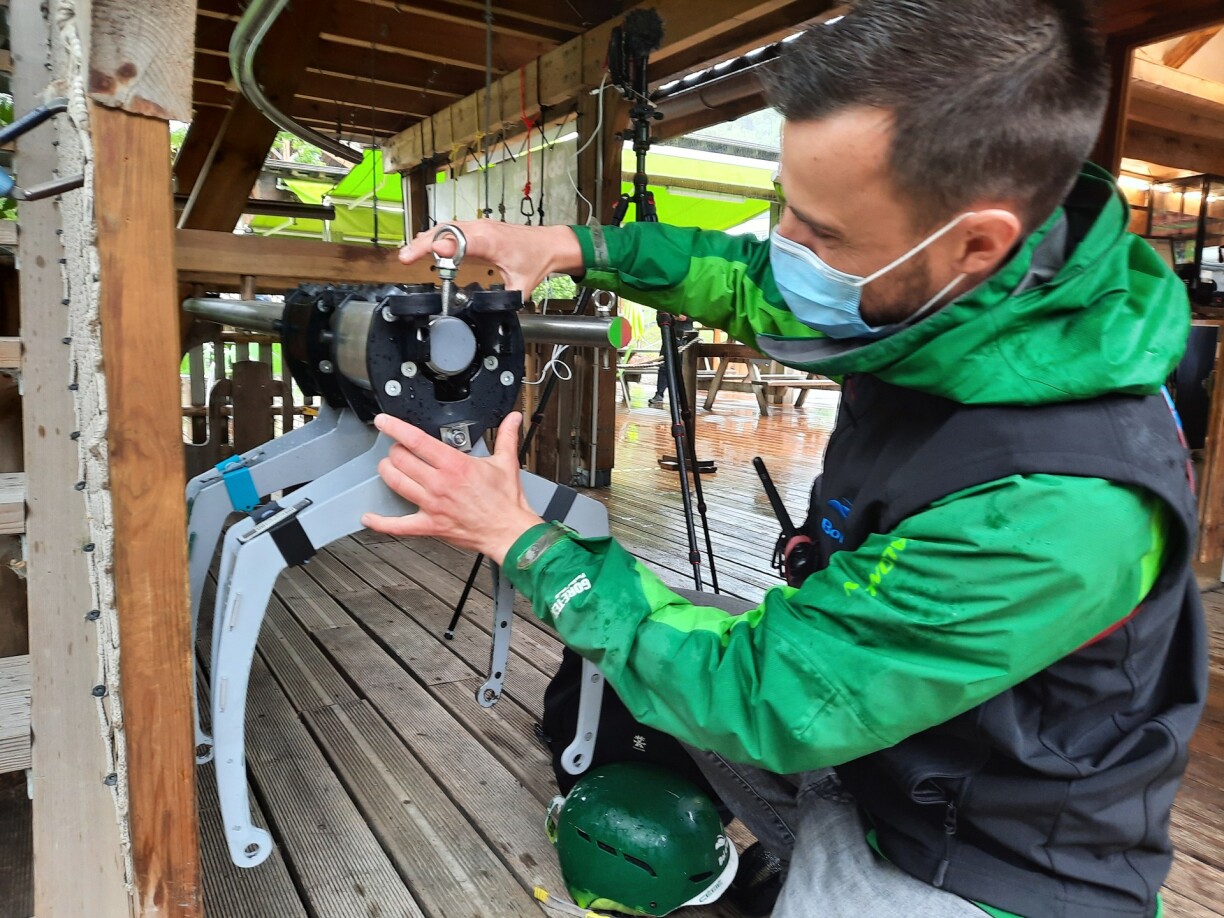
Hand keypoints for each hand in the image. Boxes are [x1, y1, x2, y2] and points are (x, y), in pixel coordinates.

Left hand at [361, 412, 543, 564]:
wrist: (509, 531)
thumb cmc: (506, 501)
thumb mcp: (506, 462)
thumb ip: (506, 436)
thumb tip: (513, 419)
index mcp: (455, 465)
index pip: (416, 441)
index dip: (395, 428)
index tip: (384, 422)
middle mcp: (439, 484)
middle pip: (401, 460)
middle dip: (395, 451)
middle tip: (398, 448)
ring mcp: (432, 505)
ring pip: (396, 483)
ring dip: (387, 472)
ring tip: (389, 467)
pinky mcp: (430, 525)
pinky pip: (398, 526)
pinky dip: (380, 522)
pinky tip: (369, 517)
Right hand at [400, 220, 584, 300]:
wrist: (549, 244)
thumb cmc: (536, 259)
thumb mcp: (521, 286)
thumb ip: (503, 299)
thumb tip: (488, 313)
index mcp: (492, 241)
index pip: (462, 240)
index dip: (446, 245)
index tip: (431, 251)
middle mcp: (482, 229)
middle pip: (446, 231)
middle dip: (424, 243)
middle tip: (405, 258)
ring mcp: (478, 225)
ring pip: (445, 227)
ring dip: (427, 239)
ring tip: (408, 254)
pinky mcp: (476, 227)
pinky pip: (451, 228)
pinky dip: (436, 236)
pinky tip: (425, 245)